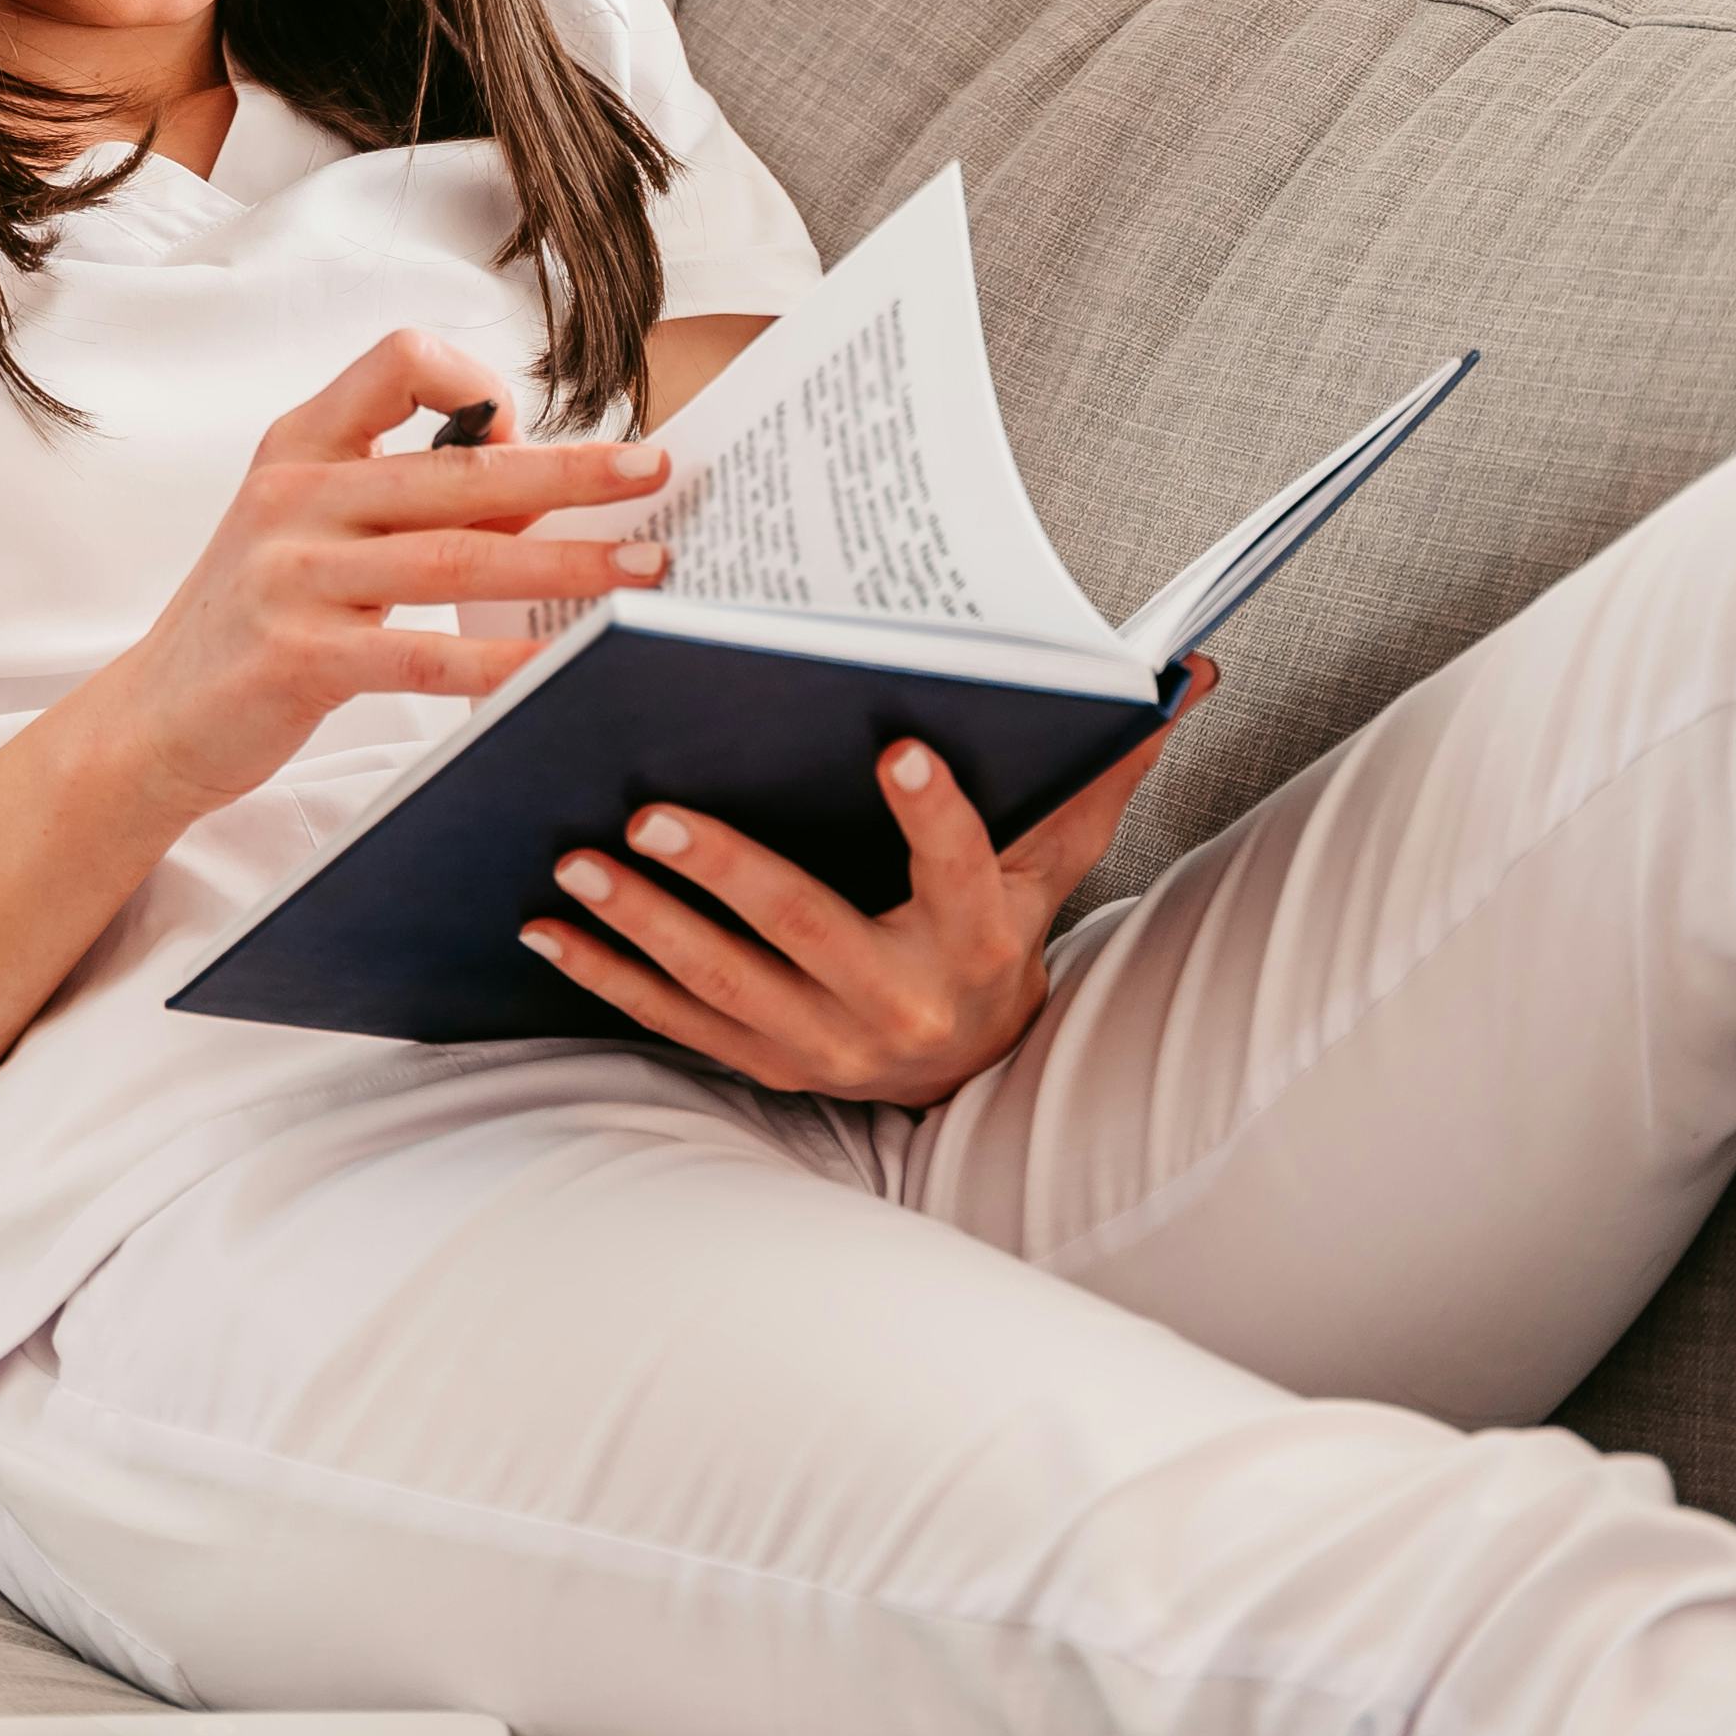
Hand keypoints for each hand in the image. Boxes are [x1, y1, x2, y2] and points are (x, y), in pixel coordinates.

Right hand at [85, 330, 670, 821]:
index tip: (531, 430)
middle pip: (461, 468)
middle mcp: (294, 496)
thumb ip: (410, 505)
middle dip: (572, 470)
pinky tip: (560, 667)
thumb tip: (543, 495)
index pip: (399, 358)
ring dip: (565, 560)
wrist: (151, 722)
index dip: (479, 381)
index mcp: (301, 444)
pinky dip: (503, 661)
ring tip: (643, 568)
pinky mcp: (299, 657)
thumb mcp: (317, 536)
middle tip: (655, 473)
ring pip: (458, 556)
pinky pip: (426, 654)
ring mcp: (292, 575)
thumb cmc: (253, 622)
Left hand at [518, 662, 1216, 1103]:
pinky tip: (548, 925)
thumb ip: (1102, 771)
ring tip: (578, 857)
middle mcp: (899, 1003)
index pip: (960, 869)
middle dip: (725, 869)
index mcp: (977, 940)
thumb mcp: (1054, 862)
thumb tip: (1186, 670)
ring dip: (642, 921)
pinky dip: (607, 974)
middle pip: (805, 929)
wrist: (970, 1065)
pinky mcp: (762, 1064)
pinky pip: (673, 1022)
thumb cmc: (1003, 931)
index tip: (894, 745)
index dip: (931, 813)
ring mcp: (823, 1044)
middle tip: (649, 809)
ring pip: (721, 981)